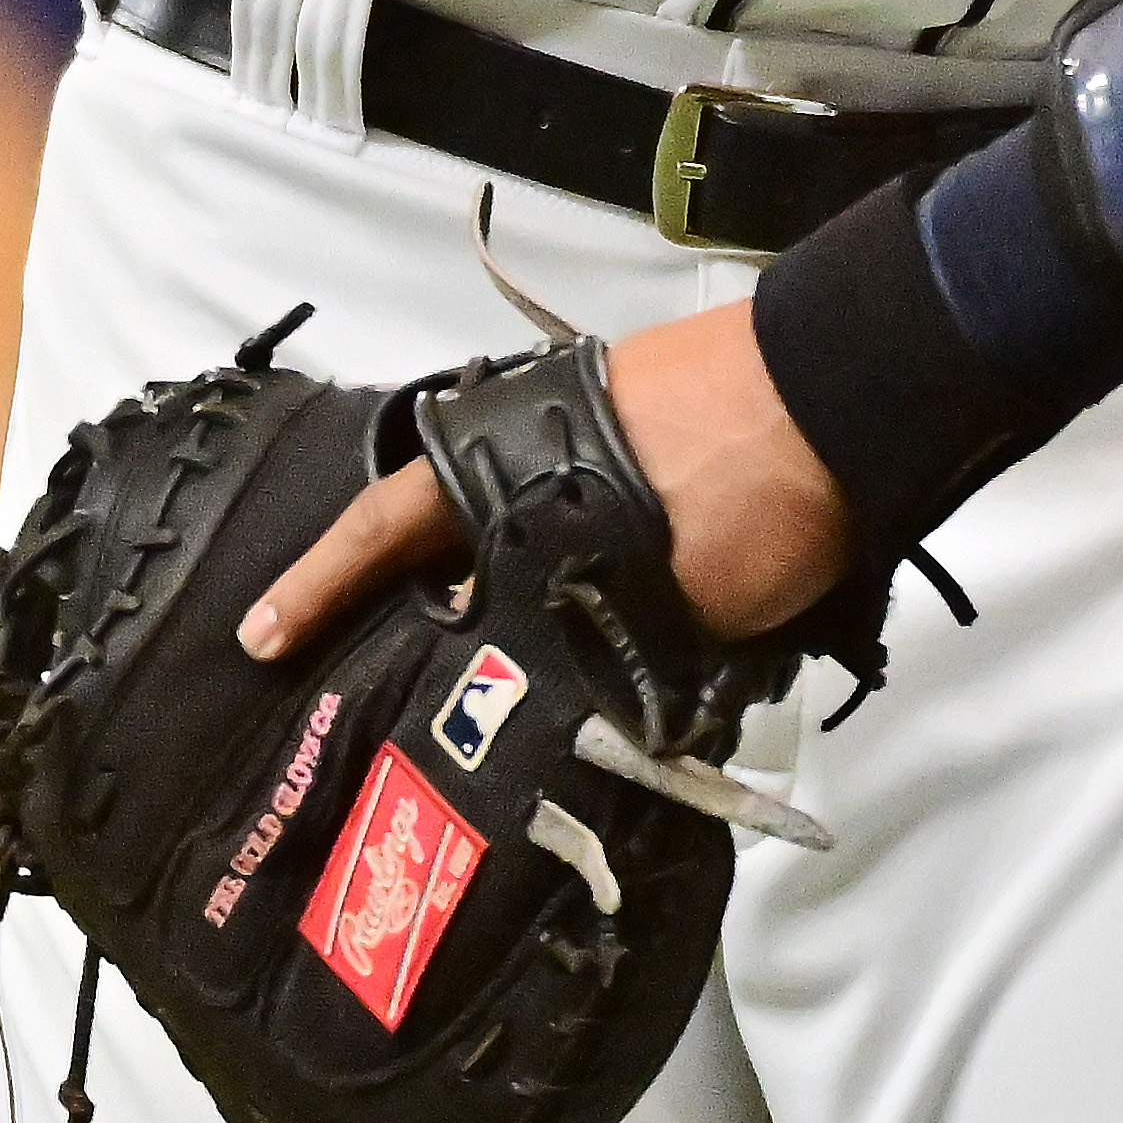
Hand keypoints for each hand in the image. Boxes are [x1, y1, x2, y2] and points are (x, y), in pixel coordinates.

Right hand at [236, 302, 856, 662]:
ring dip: (517, 598)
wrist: (863, 389)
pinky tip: (613, 639)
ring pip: (528, 534)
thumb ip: (622, 656)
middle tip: (387, 681)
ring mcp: (606, 433)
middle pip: (450, 531)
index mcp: (512, 463)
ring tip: (509, 682)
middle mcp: (540, 442)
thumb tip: (597, 733)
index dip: (320, 587)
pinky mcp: (672, 439)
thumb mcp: (675, 596)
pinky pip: (599, 523)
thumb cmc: (749, 486)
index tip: (259, 638)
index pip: (387, 526)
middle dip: (420, 605)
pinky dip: (588, 575)